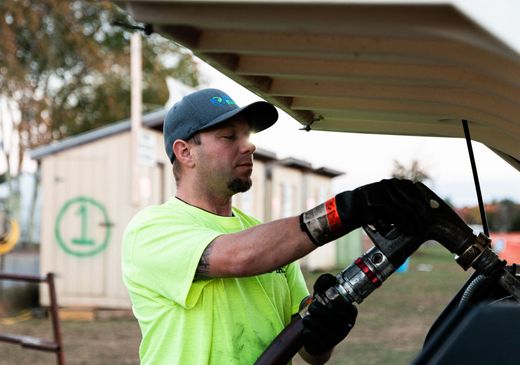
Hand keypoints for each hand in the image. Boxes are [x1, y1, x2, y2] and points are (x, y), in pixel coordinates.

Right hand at [300, 178, 431, 244]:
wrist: (348, 208)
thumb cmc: (370, 208)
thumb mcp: (385, 201)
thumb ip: (399, 203)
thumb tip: (420, 212)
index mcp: (391, 183)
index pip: (412, 189)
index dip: (423, 200)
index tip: (431, 211)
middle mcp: (386, 185)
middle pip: (410, 199)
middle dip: (421, 212)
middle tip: (428, 222)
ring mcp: (380, 193)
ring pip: (403, 207)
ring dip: (414, 220)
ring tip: (419, 229)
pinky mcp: (375, 203)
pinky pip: (394, 214)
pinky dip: (403, 223)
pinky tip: (409, 229)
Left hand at [302, 273, 356, 355]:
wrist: (316, 332)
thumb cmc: (322, 308)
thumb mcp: (323, 294)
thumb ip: (324, 283)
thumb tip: (330, 279)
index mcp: (350, 315)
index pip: (350, 311)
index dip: (340, 306)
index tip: (329, 302)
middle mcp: (345, 328)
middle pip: (333, 320)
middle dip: (319, 311)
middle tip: (312, 307)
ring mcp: (335, 339)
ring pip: (322, 329)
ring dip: (311, 320)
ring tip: (307, 318)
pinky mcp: (324, 347)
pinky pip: (314, 337)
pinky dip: (307, 331)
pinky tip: (307, 328)